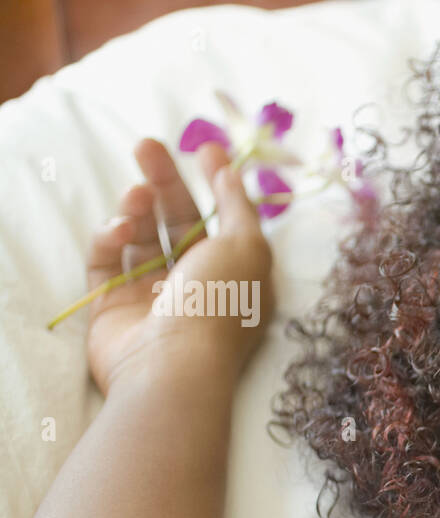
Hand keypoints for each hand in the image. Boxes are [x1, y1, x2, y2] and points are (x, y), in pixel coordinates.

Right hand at [84, 138, 274, 394]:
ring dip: (137, 210)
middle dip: (164, 182)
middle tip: (146, 144)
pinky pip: (107, 263)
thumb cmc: (220, 305)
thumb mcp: (247, 247)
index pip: (225, 221)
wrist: (172, 365)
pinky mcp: (114, 308)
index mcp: (237, 275)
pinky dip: (110, 240)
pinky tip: (119, 232)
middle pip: (178, 223)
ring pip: (141, 239)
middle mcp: (198, 287)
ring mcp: (154, 298)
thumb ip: (238, 206)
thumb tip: (230, 171)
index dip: (216, 183)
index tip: (203, 146)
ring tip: (136, 196)